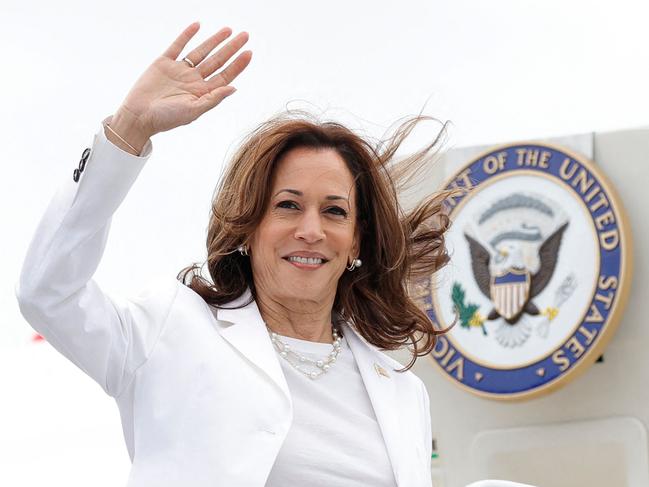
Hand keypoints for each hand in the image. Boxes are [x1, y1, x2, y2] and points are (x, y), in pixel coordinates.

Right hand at [114, 22, 251, 141]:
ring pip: (201, 51)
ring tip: (228, 30)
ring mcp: (179, 71)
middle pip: (217, 61)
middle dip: (231, 48)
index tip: (249, 53)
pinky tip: (197, 26)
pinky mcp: (163, 63)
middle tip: (245, 36)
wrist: (138, 116)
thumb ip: (213, 99)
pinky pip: (177, 46)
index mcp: (202, 93)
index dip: (238, 65)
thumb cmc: (166, 119)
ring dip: (214, 40)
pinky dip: (187, 35)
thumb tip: (234, 88)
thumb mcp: (193, 111)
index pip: (225, 76)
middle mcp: (193, 80)